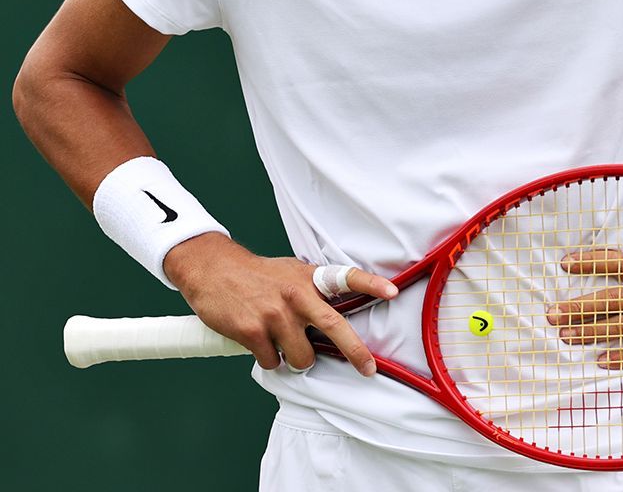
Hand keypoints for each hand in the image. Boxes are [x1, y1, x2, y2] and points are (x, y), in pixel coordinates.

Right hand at [163, 232, 396, 375]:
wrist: (213, 270)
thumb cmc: (258, 275)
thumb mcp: (291, 273)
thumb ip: (313, 291)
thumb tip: (334, 316)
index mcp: (309, 279)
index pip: (347, 277)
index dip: (371, 284)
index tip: (392, 292)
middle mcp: (296, 296)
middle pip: (333, 328)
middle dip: (355, 352)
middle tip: (367, 369)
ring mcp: (275, 315)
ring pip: (301, 357)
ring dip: (297, 359)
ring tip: (284, 344)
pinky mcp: (252, 332)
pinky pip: (272, 362)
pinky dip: (269, 360)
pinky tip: (261, 344)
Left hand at [547, 250, 622, 368]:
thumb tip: (605, 264)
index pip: (618, 262)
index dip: (590, 261)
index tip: (564, 263)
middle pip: (611, 300)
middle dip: (578, 307)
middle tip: (552, 313)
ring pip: (622, 327)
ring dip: (591, 332)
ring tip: (567, 336)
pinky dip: (622, 357)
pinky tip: (602, 360)